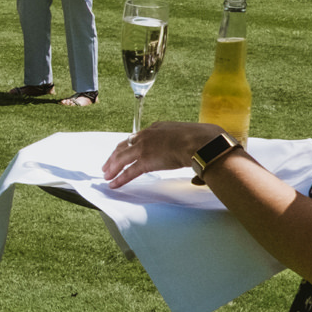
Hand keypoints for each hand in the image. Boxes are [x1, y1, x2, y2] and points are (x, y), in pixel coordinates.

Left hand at [103, 121, 226, 188]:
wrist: (202, 142)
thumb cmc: (204, 138)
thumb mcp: (191, 135)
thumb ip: (188, 144)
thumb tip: (197, 155)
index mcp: (158, 128)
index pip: (138, 137)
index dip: (129, 145)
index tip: (124, 150)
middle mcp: (147, 136)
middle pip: (124, 146)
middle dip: (114, 156)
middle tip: (107, 164)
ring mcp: (144, 148)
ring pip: (122, 159)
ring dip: (113, 168)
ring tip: (107, 175)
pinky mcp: (146, 161)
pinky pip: (128, 172)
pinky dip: (120, 179)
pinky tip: (113, 184)